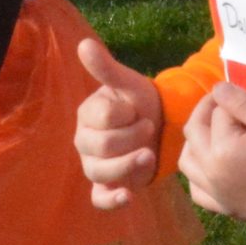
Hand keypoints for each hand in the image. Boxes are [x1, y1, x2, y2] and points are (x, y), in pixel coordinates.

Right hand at [74, 37, 162, 208]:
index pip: (100, 119)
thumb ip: (106, 68)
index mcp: (87, 115)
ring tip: (149, 156)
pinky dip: (111, 200)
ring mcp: (94, 164)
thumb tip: (83, 44)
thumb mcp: (128, 83)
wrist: (162, 126)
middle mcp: (85, 141)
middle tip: (149, 128)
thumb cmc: (140, 102)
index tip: (135, 109)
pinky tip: (128, 196)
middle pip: (100, 147)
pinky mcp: (108, 185)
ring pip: (99, 172)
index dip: (123, 115)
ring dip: (127, 165)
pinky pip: (100, 198)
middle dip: (131, 138)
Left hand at [179, 82, 245, 221]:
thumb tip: (216, 88)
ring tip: (214, 132)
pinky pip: (196, 189)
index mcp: (221, 149)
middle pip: (193, 132)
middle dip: (205, 113)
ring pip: (187, 160)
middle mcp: (209, 172)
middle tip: (224, 106)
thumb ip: (242, 102)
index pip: (217, 113)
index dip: (231, 103)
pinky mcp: (222, 207)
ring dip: (195, 142)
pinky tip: (211, 165)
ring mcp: (214, 193)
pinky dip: (197, 174)